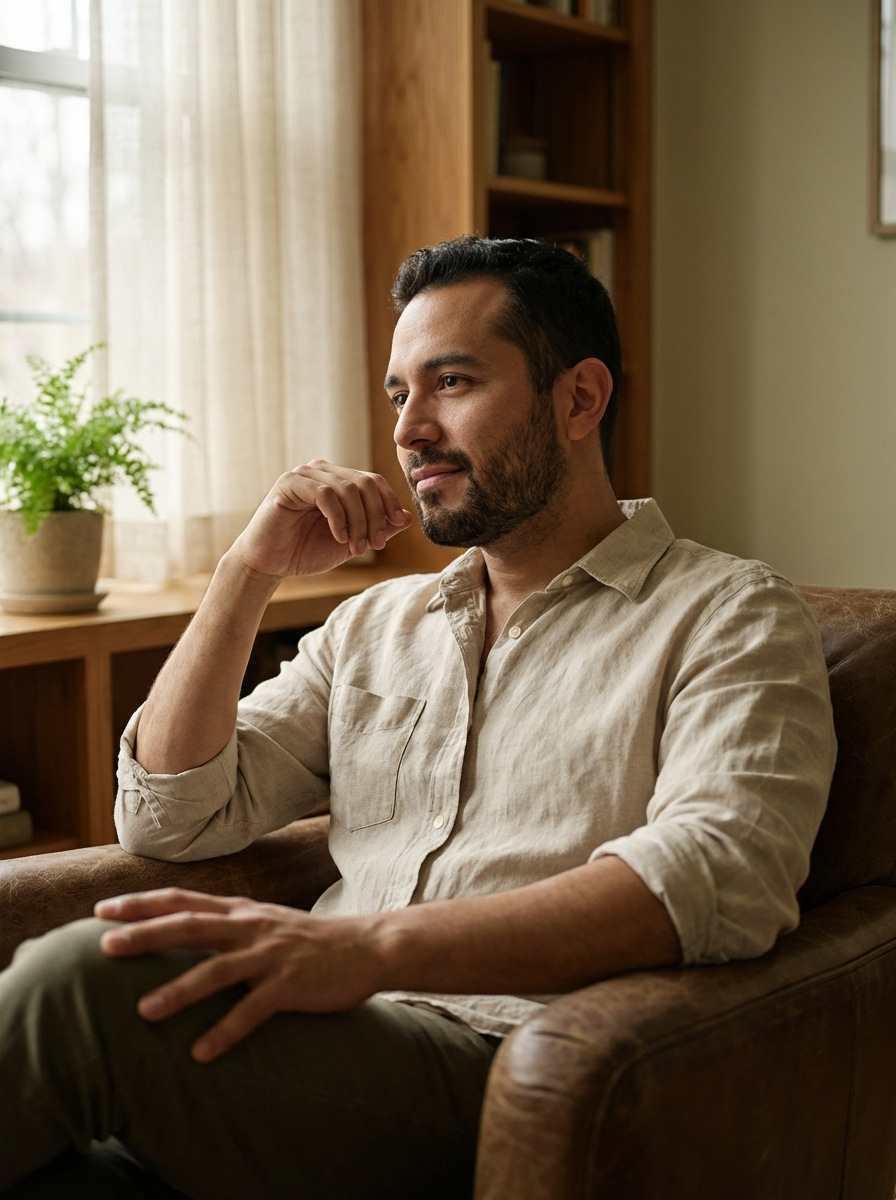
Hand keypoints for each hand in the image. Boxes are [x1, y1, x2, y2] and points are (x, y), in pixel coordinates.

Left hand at [95, 889, 385, 1061]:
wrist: (367, 947)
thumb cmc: (308, 941)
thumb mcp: (263, 922)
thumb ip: (226, 924)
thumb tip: (179, 931)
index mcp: (241, 912)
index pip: (182, 901)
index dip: (142, 904)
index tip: (103, 910)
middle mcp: (251, 927)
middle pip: (189, 927)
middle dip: (145, 935)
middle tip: (106, 946)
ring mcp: (270, 955)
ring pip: (216, 971)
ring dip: (178, 991)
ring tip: (143, 1011)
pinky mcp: (290, 985)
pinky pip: (252, 1011)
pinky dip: (225, 1032)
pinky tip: (201, 1054)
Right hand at [231, 460, 412, 579]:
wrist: (268, 565)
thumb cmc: (306, 552)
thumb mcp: (351, 541)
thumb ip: (378, 528)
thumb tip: (407, 517)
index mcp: (338, 481)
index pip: (373, 481)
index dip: (389, 502)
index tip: (396, 527)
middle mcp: (323, 472)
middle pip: (365, 483)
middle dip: (375, 516)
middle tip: (374, 545)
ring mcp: (305, 475)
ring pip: (348, 488)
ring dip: (358, 521)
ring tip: (355, 547)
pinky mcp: (289, 484)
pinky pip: (325, 494)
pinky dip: (338, 518)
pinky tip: (338, 537)